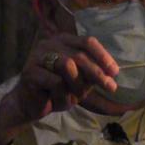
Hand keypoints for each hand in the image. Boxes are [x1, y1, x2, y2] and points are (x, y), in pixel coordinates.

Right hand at [0, 33, 118, 144]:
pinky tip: (56, 100)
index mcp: (64, 40)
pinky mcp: (30, 71)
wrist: (30, 104)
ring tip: (73, 98)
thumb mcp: (79, 80)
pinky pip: (55, 82)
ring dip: (76, 86)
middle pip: (80, 55)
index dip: (103, 56)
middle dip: (97, 73)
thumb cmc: (57, 90)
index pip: (88, 42)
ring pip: (68, 66)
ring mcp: (38, 55)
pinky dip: (61, 95)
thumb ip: (91, 73)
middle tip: (111, 87)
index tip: (115, 72)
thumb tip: (111, 73)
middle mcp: (50, 43)